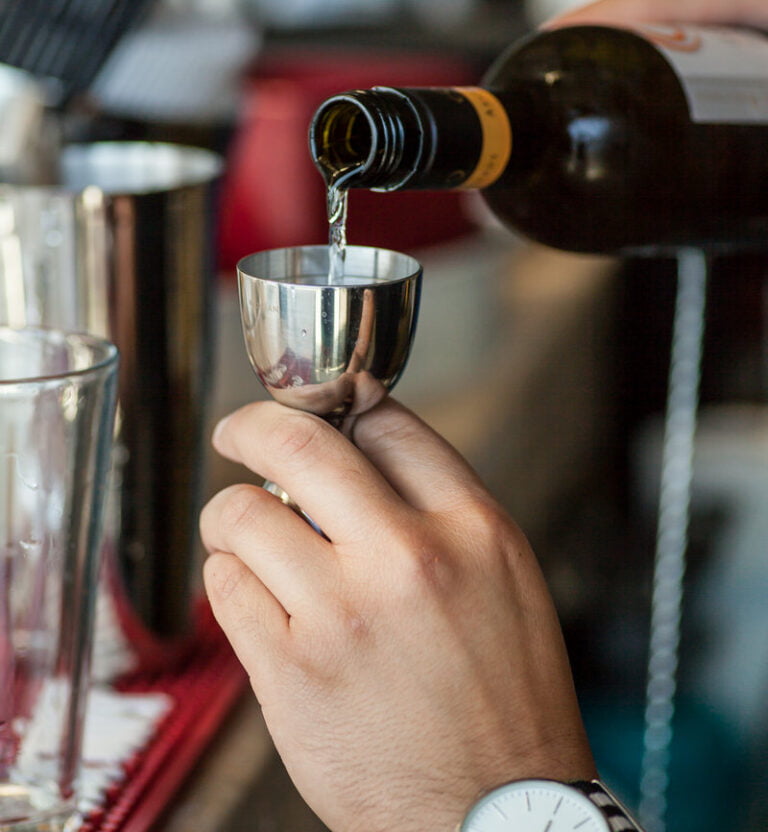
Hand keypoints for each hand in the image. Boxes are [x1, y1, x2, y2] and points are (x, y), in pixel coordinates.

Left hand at [201, 398, 594, 831]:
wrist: (493, 814)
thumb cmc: (504, 701)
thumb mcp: (504, 579)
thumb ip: (439, 509)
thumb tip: (358, 451)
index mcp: (473, 529)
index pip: (386, 423)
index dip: (338, 405)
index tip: (311, 409)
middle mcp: (408, 559)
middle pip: (299, 445)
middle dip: (252, 427)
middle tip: (236, 434)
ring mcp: (343, 614)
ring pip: (242, 514)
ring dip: (231, 516)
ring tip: (244, 534)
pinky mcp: (291, 672)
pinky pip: (225, 586)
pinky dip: (229, 578)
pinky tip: (254, 594)